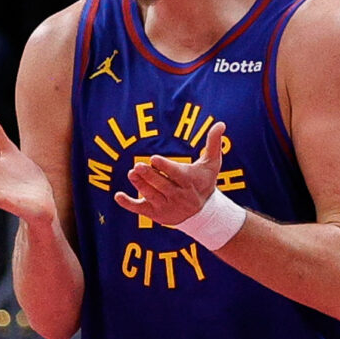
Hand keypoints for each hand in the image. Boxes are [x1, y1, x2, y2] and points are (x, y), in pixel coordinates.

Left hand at [112, 121, 229, 228]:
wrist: (203, 213)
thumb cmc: (205, 182)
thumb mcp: (212, 164)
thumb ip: (214, 143)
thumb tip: (221, 123)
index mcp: (189, 182)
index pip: (176, 174)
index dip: (165, 167)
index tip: (154, 159)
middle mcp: (178, 196)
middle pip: (162, 186)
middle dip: (149, 176)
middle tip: (137, 166)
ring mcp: (166, 206)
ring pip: (150, 195)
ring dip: (140, 185)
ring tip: (132, 173)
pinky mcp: (156, 214)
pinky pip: (140, 209)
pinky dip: (128, 203)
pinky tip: (118, 196)